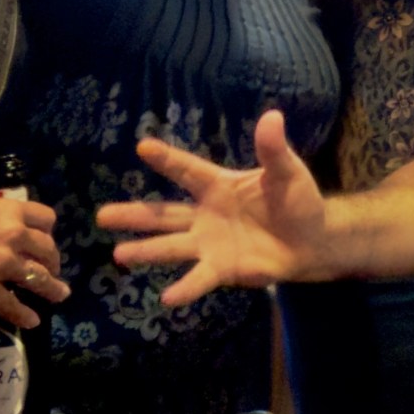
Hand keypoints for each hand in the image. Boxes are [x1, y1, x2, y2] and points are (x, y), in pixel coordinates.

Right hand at [0, 194, 66, 327]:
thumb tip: (5, 237)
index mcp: (9, 211)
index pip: (46, 220)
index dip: (47, 234)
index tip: (43, 243)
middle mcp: (13, 235)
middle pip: (48, 251)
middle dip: (52, 263)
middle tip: (51, 271)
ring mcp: (1, 264)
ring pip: (39, 279)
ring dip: (52, 289)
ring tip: (59, 295)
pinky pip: (12, 306)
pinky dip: (25, 315)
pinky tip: (32, 321)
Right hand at [97, 109, 329, 306]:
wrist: (311, 240)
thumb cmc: (296, 200)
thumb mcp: (287, 172)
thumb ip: (273, 150)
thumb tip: (272, 116)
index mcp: (219, 186)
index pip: (188, 170)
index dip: (167, 159)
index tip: (142, 147)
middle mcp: (206, 215)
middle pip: (164, 214)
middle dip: (133, 215)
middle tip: (101, 215)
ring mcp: (210, 243)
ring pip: (171, 246)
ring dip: (146, 251)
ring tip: (118, 254)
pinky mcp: (223, 268)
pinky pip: (200, 278)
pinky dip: (186, 288)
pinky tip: (167, 297)